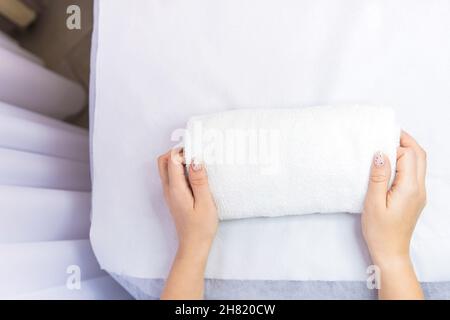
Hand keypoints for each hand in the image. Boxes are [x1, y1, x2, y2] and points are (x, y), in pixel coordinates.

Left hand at [157, 148, 217, 298]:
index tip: (199, 148)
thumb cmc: (201, 227)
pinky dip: (181, 169)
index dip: (184, 150)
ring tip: (198, 161)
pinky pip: (173, 177)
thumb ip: (199, 180)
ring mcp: (170, 193)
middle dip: (177, 152)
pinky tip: (196, 174)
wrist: (194, 246)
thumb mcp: (205, 202)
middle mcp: (168, 188)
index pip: (172, 160)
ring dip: (179, 160)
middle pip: (163, 161)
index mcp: (175, 188)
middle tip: (196, 152)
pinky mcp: (174, 197)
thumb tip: (195, 159)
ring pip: (167, 168)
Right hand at [362, 131, 426, 298]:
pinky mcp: (415, 198)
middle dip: (405, 141)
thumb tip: (380, 153)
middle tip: (387, 133)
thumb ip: (378, 176)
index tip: (378, 139)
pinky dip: (405, 162)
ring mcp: (419, 193)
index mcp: (410, 188)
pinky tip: (390, 163)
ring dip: (406, 150)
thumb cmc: (379, 230)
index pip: (408, 155)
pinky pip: (414, 173)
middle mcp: (419, 189)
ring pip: (419, 163)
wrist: (390, 252)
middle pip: (420, 155)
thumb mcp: (373, 203)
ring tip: (387, 145)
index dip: (395, 145)